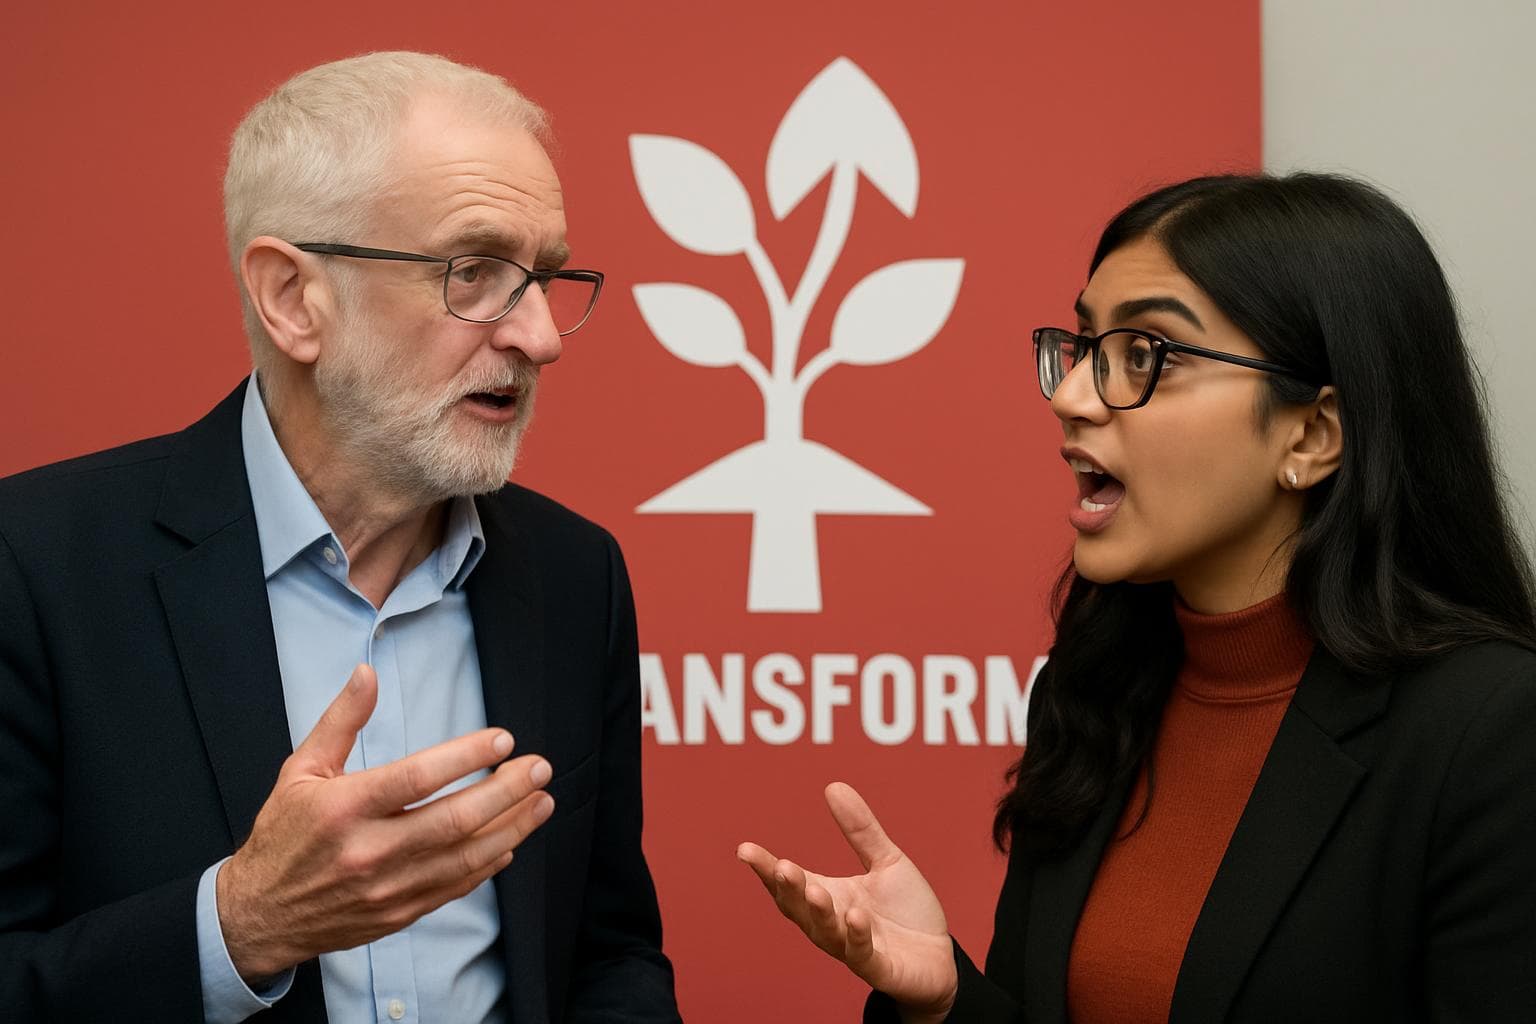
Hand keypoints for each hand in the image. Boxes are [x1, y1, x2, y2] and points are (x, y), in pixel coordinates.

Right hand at [217, 664, 553, 982]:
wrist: (259, 915)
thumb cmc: (284, 834)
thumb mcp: (300, 770)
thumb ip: (340, 721)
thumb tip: (367, 673)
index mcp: (343, 808)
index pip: (415, 778)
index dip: (465, 757)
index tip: (504, 740)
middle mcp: (368, 851)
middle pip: (453, 820)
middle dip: (506, 792)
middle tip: (539, 767)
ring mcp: (387, 888)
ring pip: (464, 857)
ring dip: (512, 827)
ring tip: (542, 800)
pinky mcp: (399, 914)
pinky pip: (455, 887)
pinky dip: (489, 864)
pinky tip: (512, 841)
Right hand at [737, 782, 957, 1022]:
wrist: (939, 957)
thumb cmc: (906, 911)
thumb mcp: (886, 861)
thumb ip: (860, 829)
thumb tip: (833, 785)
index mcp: (830, 897)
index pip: (790, 883)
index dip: (766, 868)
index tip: (745, 849)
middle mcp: (834, 924)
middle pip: (800, 909)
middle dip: (788, 889)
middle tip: (780, 866)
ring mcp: (854, 948)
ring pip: (826, 934)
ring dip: (818, 913)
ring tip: (813, 889)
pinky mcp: (880, 968)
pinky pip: (863, 955)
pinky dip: (856, 937)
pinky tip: (855, 917)